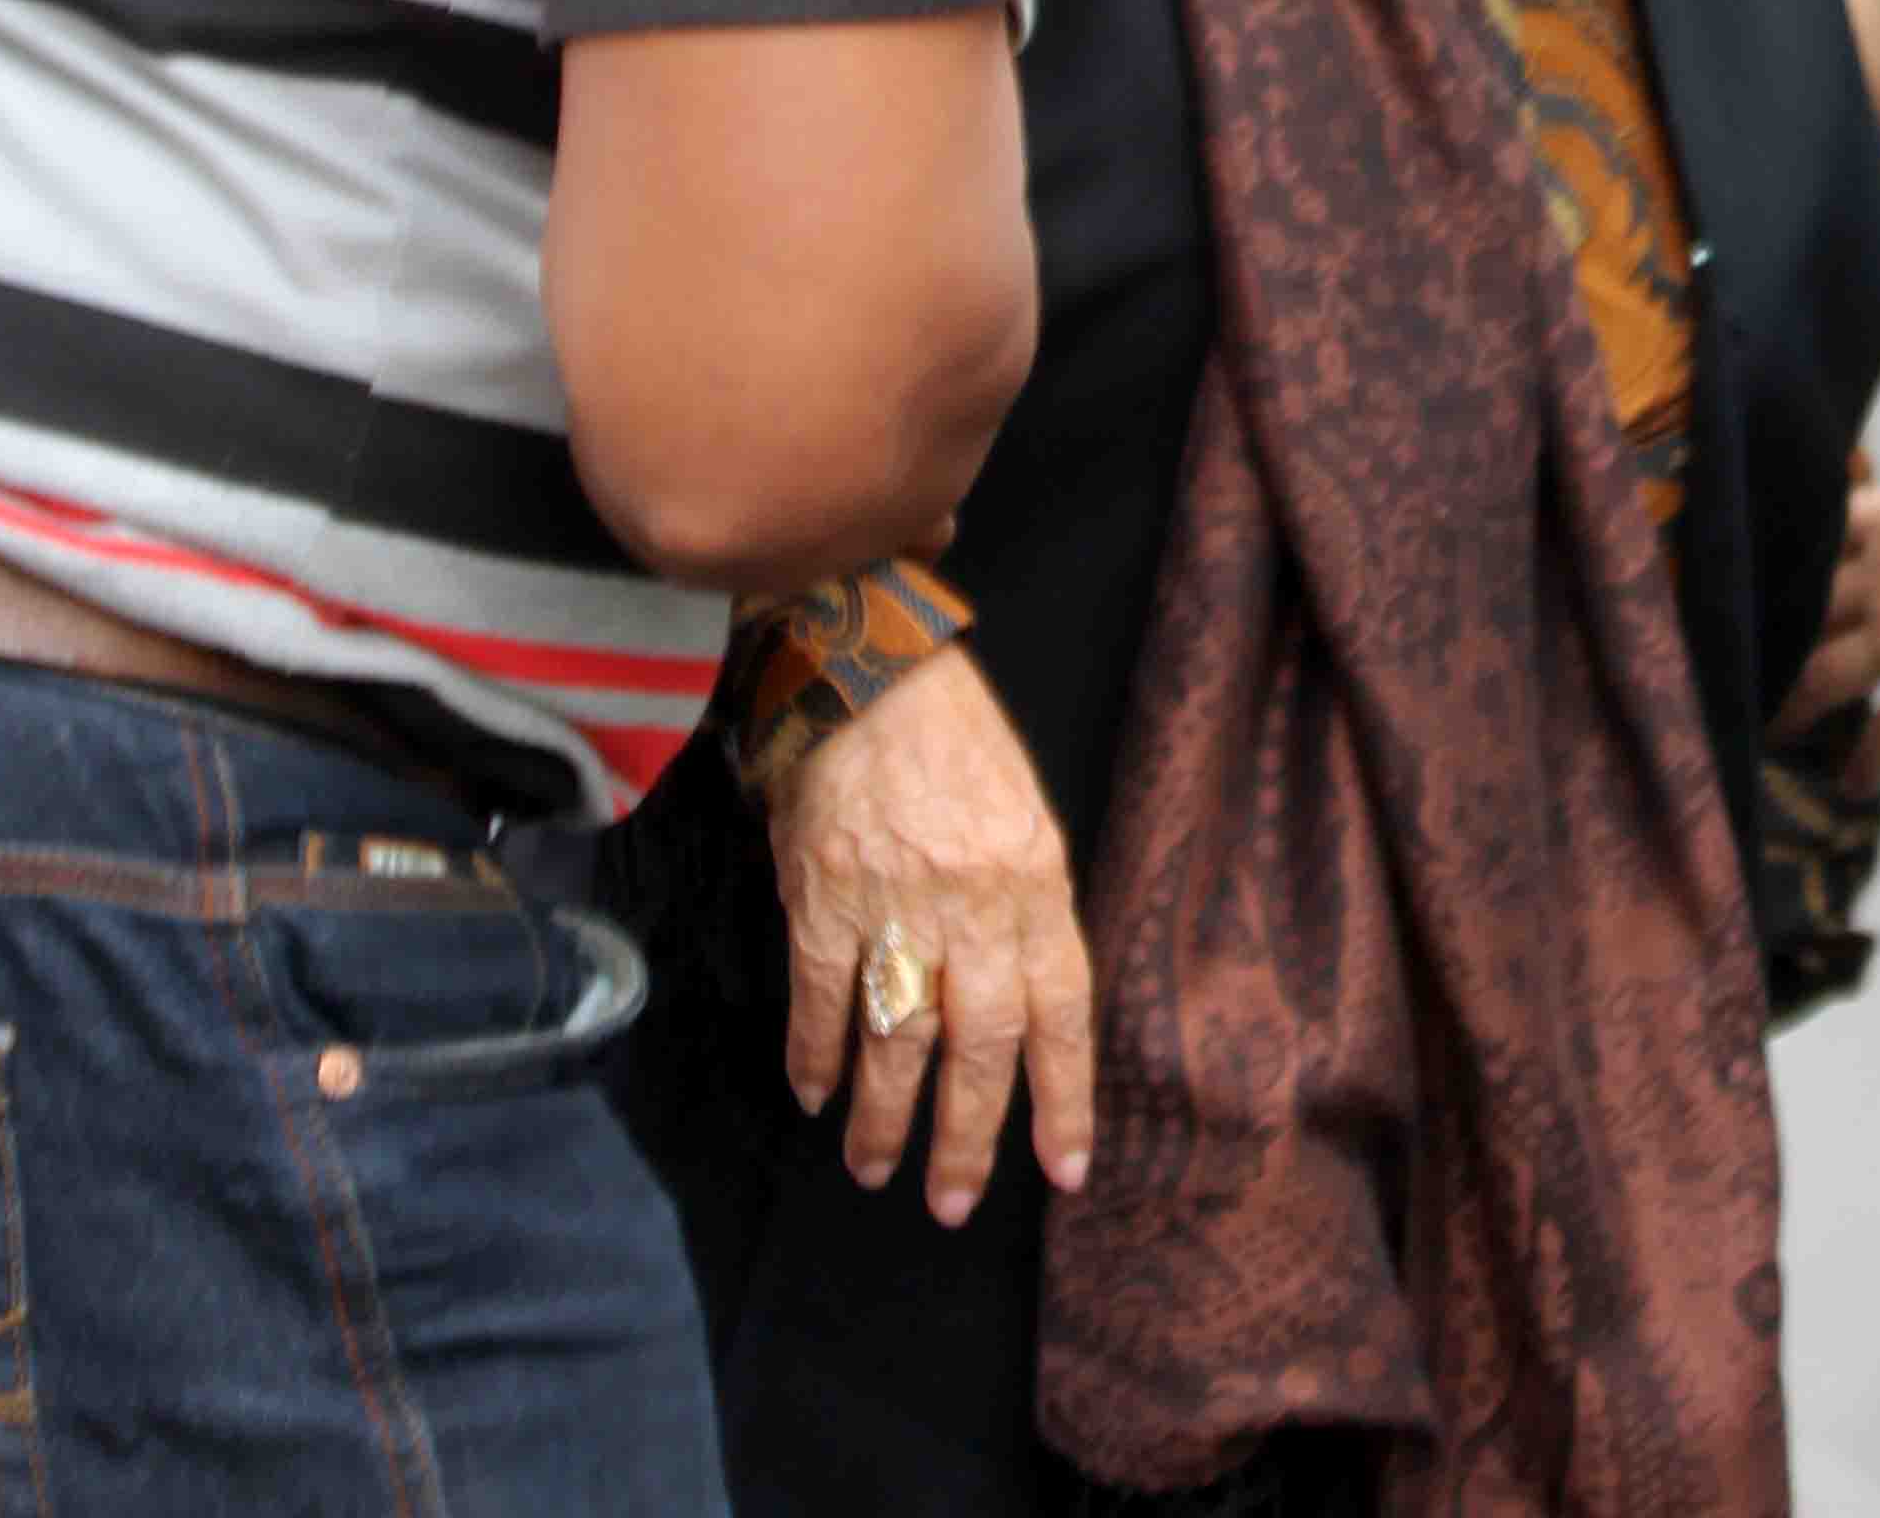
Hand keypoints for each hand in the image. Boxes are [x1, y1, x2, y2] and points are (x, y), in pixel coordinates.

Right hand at [768, 644, 1095, 1225]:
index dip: (1064, 1099)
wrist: (870, 674)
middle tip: (951, 1204)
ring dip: (884, 1118)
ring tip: (875, 1170)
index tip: (1063, 1169)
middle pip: (979, 1048)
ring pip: (898, 1041)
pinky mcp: (823, 901)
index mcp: (1037, 887)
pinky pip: (823, 999)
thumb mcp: (1025, 822)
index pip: (1062, 1015)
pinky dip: (817, 1055)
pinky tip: (816, 1095)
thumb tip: (1025, 1003)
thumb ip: (1027, 912)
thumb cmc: (957, 745)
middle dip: (967, 1138)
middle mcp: (975, 908)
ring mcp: (896, 908)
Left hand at [1785, 475, 1879, 793]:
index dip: (1804, 549)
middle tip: (1753, 654)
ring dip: (1795, 707)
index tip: (1778, 564)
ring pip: (1823, 677)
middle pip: (1810, 610)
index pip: (1832, 531)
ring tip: (1775, 730)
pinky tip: (1853, 786)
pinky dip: (1867, 763)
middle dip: (1779, 632)